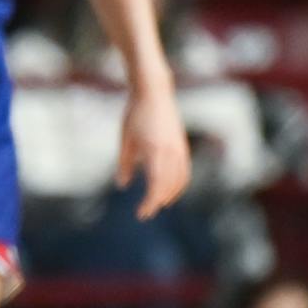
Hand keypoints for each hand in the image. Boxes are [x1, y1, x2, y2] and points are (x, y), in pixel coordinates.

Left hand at [118, 82, 190, 218]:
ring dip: (170, 194)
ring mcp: (179, 149)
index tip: (141, 214)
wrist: (155, 93)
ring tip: (159, 204)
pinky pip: (184, 170)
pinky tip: (170, 188)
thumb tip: (122, 185)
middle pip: (168, 186)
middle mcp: (171, 152)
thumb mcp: (125, 140)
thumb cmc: (135, 115)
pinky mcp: (182, 146)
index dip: (149, 202)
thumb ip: (124, 164)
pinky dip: (179, 183)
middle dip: (157, 202)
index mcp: (155, 152)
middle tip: (145, 213)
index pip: (155, 186)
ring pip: (180, 180)